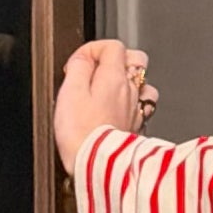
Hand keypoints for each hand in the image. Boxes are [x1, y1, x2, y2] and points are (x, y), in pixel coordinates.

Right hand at [54, 37, 157, 169]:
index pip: (113, 46)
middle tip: (96, 73)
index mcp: (114, 77)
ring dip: (129, 85)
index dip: (93, 49)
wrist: (97, 166)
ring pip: (143, 86)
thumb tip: (83, 58)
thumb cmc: (81, 133)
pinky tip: (118, 114)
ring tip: (109, 93)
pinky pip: (141, 110)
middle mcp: (131, 91)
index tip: (78, 63)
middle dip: (116, 61)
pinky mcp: (137, 130)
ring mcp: (137, 111)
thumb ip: (78, 68)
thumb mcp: (69, 91)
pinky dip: (131, 107)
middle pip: (135, 61)